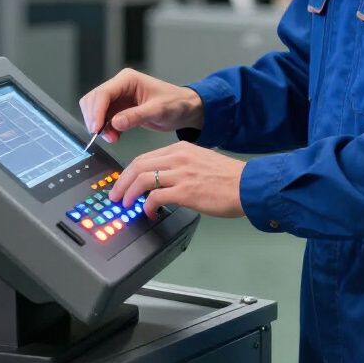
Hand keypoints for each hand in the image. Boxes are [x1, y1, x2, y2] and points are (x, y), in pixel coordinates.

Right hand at [79, 68, 203, 142]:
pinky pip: (103, 118)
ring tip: (113, 138)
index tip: (96, 128)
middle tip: (107, 136)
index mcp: (127, 79)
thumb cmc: (175, 104)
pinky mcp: (119, 109)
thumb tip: (115, 123)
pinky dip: (105, 129)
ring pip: (96, 110)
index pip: (103, 93)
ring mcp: (118, 97)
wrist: (183, 109)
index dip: (97, 111)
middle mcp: (119, 86)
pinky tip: (115, 136)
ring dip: (99, 126)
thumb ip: (136, 116)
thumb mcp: (158, 110)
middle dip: (96, 119)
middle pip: (94, 100)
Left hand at [108, 140, 245, 219]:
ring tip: (127, 206)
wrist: (247, 185)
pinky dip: (147, 206)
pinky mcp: (185, 191)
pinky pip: (155, 197)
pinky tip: (149, 213)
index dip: (129, 172)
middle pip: (138, 166)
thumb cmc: (228, 177)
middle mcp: (178, 158)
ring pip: (142, 179)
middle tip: (116, 196)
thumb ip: (181, 166)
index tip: (123, 183)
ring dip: (129, 194)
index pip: (145, 157)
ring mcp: (181, 174)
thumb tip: (162, 181)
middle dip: (122, 182)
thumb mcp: (200, 161)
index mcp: (181, 149)